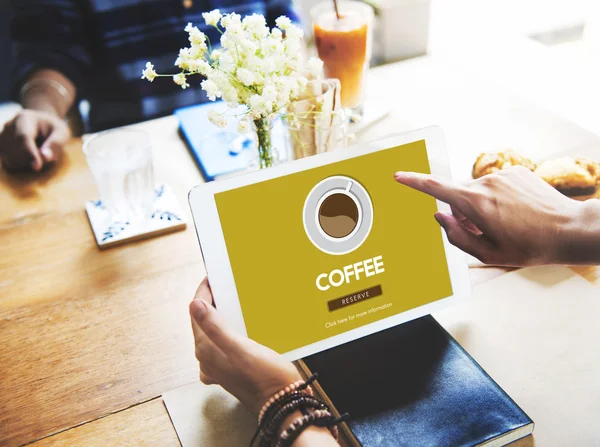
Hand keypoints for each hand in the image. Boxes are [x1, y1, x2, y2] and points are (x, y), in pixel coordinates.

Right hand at [0, 109, 69, 171]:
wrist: (40, 124)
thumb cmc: (53, 129)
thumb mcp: (62, 133)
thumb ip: (56, 144)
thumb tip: (45, 157)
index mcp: (24, 118)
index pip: (24, 137)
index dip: (30, 153)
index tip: (37, 167)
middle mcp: (9, 125)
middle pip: (16, 150)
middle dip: (32, 159)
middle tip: (46, 154)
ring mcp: (2, 136)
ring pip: (10, 158)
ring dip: (26, 163)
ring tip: (37, 152)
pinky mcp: (0, 147)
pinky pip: (8, 163)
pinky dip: (20, 165)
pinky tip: (29, 158)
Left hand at [190, 278, 301, 414]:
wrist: (281, 402)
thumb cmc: (264, 377)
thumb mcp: (241, 348)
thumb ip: (215, 327)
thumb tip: (194, 305)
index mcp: (206, 350)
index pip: (196, 313)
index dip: (202, 293)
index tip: (211, 278)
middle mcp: (208, 358)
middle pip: (202, 323)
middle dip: (210, 302)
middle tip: (222, 284)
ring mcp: (218, 365)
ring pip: (212, 333)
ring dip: (218, 315)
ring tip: (230, 300)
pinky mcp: (229, 369)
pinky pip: (222, 343)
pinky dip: (227, 331)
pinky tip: (238, 327)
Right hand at [394, 166, 584, 266]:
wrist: (570, 230)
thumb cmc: (530, 246)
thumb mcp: (487, 253)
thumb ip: (456, 236)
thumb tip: (441, 217)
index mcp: (476, 204)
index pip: (436, 188)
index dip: (414, 182)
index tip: (399, 176)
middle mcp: (486, 184)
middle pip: (459, 196)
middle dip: (463, 212)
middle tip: (484, 231)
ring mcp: (502, 175)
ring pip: (477, 191)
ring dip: (482, 205)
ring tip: (506, 223)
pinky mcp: (516, 171)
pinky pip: (494, 184)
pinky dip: (497, 197)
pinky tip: (516, 212)